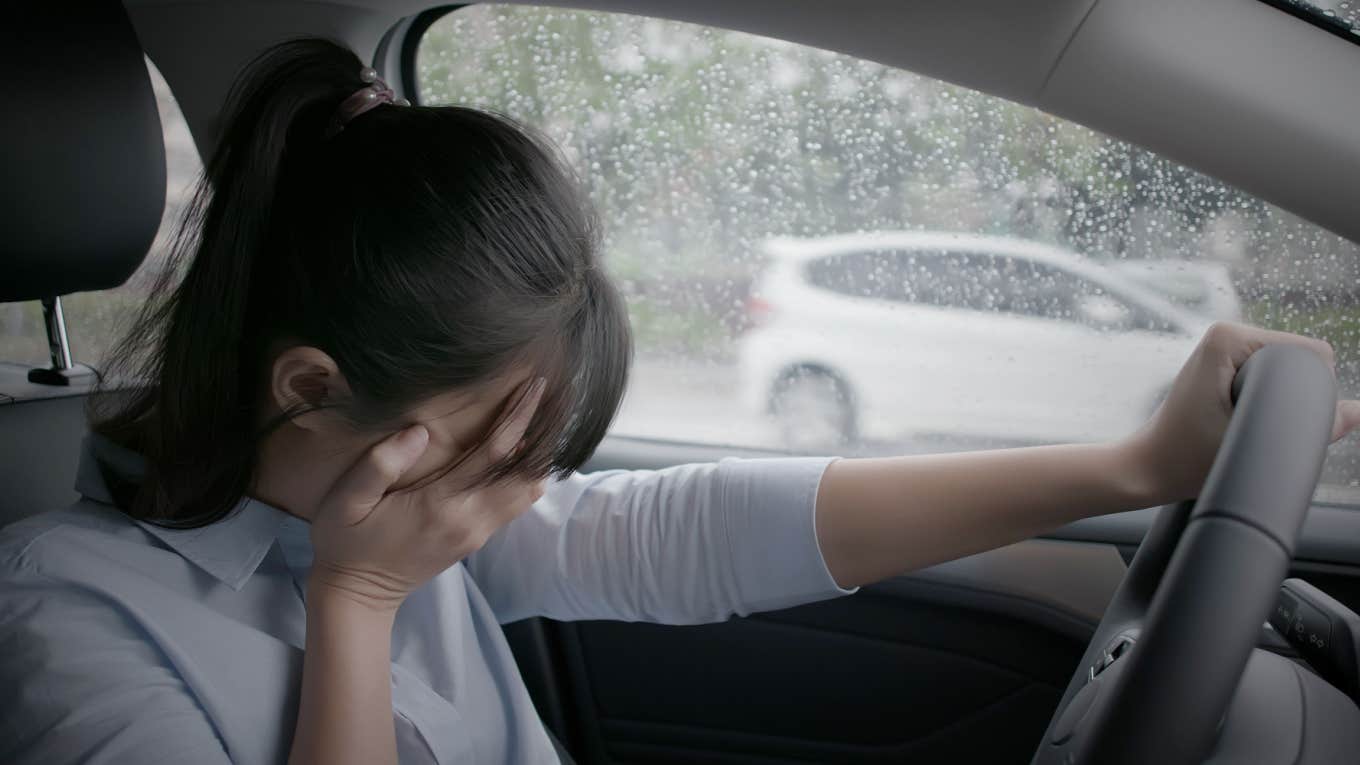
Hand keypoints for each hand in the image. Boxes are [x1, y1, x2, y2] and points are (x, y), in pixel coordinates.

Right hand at [308, 378, 547, 611]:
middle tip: (545, 394)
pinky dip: (524, 477)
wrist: (357, 596)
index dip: (519, 417)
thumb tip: (419, 431)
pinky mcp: (474, 540)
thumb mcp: (346, 501)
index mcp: (440, 505)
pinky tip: (521, 453)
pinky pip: (514, 505)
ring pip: (525, 493)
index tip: (535, 386)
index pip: (495, 453)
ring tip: (539, 419)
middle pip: (523, 473)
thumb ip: (380, 463)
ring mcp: (475, 533)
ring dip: (535, 457)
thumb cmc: (346, 543)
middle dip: (539, 433)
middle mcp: (469, 520)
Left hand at [1128, 322, 1359, 502]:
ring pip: (1289, 371)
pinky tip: (1247, 420)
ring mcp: (1225, 347)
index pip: (1311, 353)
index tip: (1273, 422)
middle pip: (1302, 360)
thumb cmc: (1188, 458)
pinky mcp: (1225, 364)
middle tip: (1256, 427)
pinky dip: (1272, 399)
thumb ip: (1314, 428)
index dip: (1313, 391)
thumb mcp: (1256, 444)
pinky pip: (1273, 376)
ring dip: (1282, 400)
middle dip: (1296, 396)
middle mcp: (1227, 332)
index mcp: (1229, 338)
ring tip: (1245, 425)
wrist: (1149, 468)